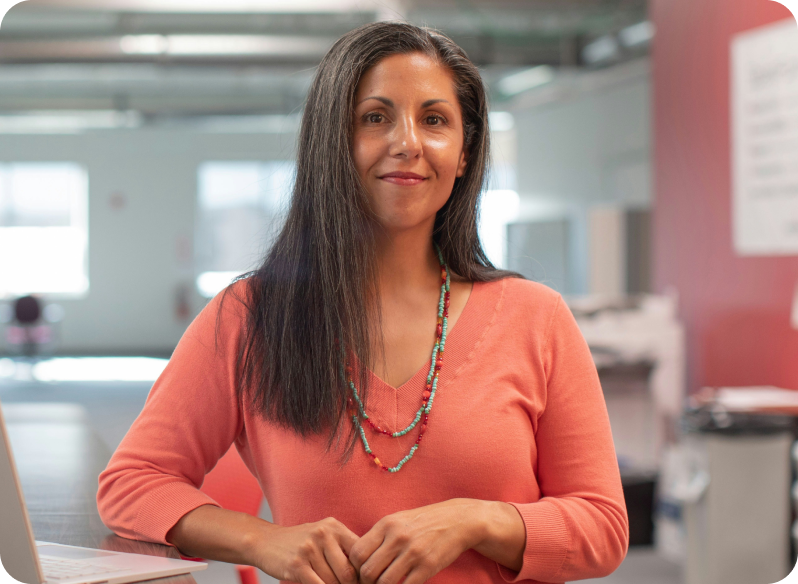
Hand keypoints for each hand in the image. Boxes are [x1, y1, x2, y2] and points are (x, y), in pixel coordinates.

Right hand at [255, 517, 359, 583]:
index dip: (363, 572)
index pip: (360, 553)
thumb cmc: (300, 542)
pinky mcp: (297, 565)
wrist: (265, 541)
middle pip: (348, 572)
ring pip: (333, 582)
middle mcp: (323, 534)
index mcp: (335, 526)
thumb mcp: (323, 535)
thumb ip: (343, 547)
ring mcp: (309, 549)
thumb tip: (367, 570)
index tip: (363, 582)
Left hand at [347, 499, 485, 583]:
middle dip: (366, 583)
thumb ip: (378, 537)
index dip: (355, 569)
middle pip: (367, 571)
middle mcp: (397, 537)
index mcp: (386, 524)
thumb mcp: (398, 520)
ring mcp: (413, 552)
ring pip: (384, 583)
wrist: (457, 520)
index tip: (361, 574)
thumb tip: (357, 558)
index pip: (357, 553)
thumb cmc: (423, 522)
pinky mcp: (427, 566)